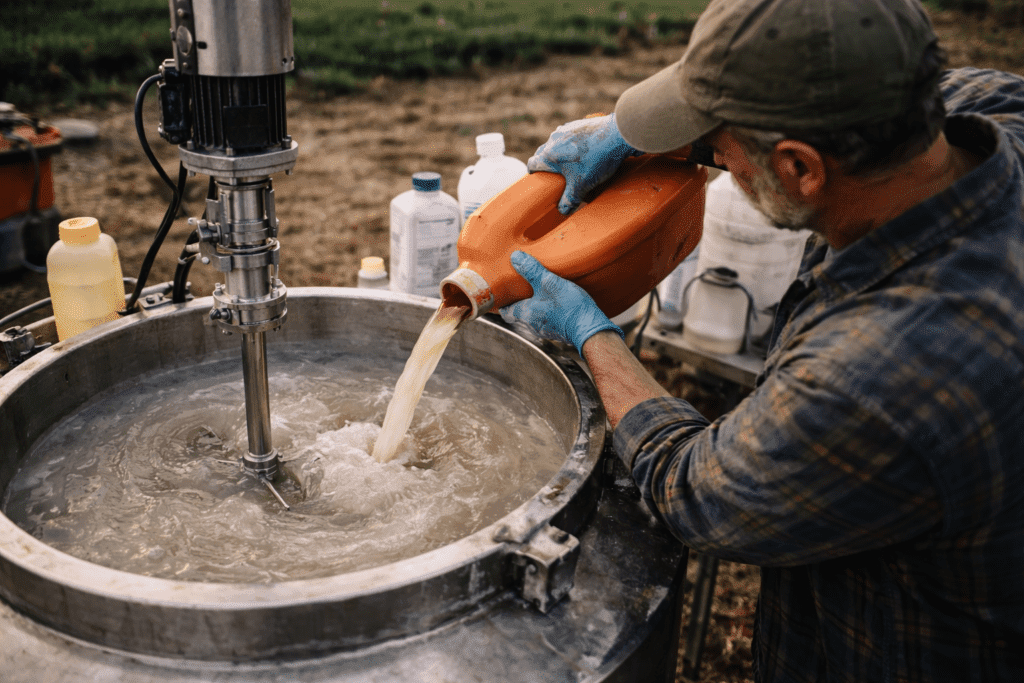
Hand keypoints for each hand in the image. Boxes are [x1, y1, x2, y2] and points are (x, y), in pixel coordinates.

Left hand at [499, 251, 622, 353]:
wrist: (590, 328)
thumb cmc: (569, 308)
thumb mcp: (549, 283)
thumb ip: (532, 270)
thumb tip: (515, 257)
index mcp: (525, 314)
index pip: (504, 311)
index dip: (501, 302)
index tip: (501, 292)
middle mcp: (532, 325)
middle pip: (517, 314)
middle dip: (517, 302)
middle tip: (518, 288)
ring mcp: (545, 330)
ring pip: (532, 317)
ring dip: (532, 306)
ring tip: (536, 291)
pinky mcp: (558, 331)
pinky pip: (546, 320)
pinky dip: (546, 311)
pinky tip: (554, 301)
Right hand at [527, 113, 639, 214]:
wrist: (617, 135)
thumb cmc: (596, 160)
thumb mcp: (581, 185)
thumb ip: (570, 200)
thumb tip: (563, 210)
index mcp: (549, 154)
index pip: (532, 164)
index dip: (533, 172)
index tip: (536, 178)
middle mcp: (554, 139)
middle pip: (543, 152)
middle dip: (546, 163)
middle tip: (554, 174)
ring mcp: (567, 129)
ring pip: (557, 143)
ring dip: (560, 153)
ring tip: (570, 164)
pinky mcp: (580, 124)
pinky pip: (570, 136)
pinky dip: (572, 145)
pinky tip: (584, 152)